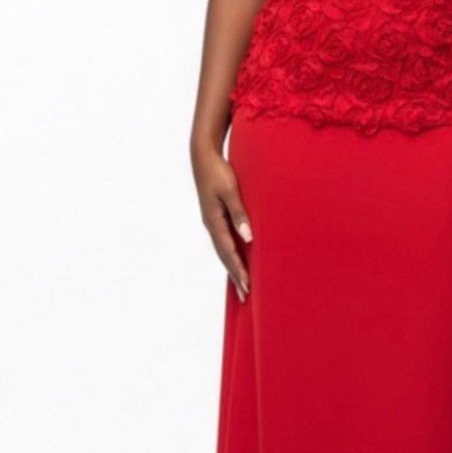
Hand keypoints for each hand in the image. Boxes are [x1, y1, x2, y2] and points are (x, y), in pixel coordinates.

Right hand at [192, 144, 252, 302]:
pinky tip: (236, 257)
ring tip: (242, 284)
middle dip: (236, 275)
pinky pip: (223, 240)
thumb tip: (248, 238)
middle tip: (245, 296)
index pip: (228, 252)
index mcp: (214, 222)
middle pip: (224, 256)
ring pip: (223, 250)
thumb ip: (239, 215)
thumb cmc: (219, 172)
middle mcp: (211, 225)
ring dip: (232, 267)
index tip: (247, 286)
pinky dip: (230, 253)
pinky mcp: (214, 215)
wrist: (203, 157)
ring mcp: (212, 221)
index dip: (239, 270)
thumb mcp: (231, 192)